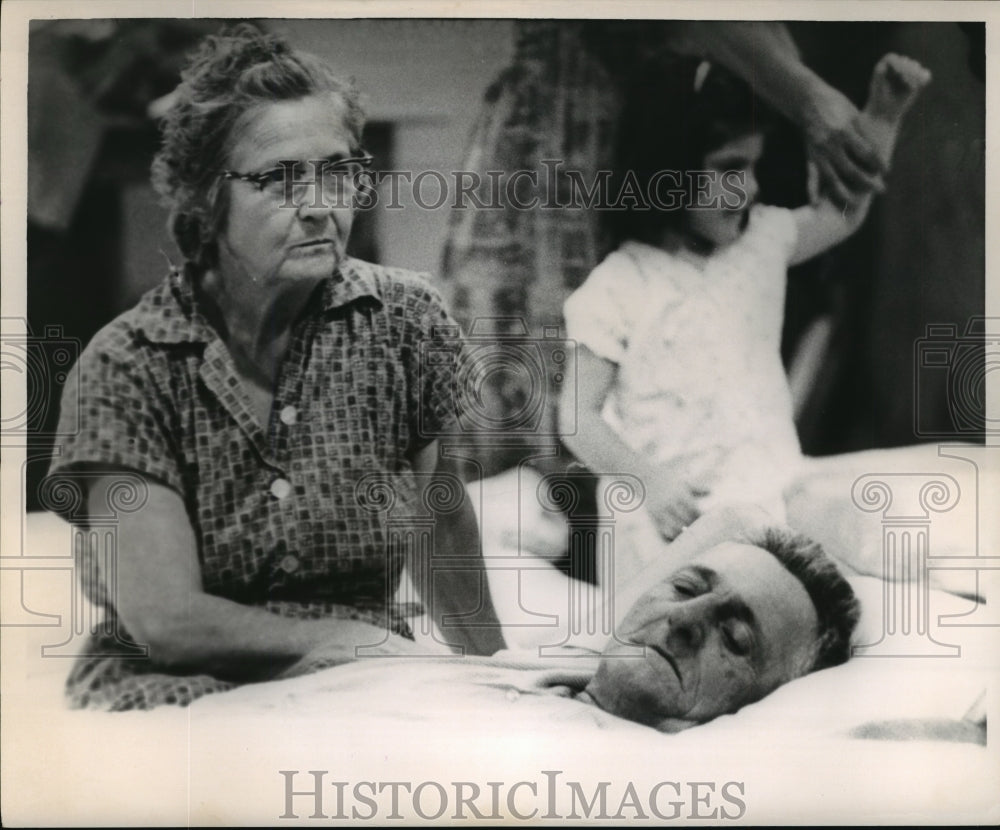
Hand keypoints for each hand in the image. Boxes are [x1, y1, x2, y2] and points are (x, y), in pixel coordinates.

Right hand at [644, 463, 712, 542]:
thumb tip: (712, 492)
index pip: (694, 511)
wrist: (646, 477)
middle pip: (686, 520)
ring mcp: (661, 511)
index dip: (701, 519)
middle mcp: (671, 503)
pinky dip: (672, 535)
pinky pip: (664, 530)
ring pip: (676, 528)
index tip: (706, 523)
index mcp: (680, 494)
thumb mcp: (683, 482)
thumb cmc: (668, 480)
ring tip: (689, 536)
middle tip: (701, 533)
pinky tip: (677, 536)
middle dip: (694, 527)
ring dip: (683, 533)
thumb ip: (698, 488)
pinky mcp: (654, 516)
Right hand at [803, 84, 885, 204]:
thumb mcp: (853, 114)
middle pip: (851, 170)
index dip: (877, 164)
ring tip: (854, 204)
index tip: (886, 172)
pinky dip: (812, 191)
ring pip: (832, 178)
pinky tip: (816, 204)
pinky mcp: (810, 157)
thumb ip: (862, 133)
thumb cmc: (835, 104)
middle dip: (867, 182)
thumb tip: (874, 152)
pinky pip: (811, 177)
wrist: (808, 101)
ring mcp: (819, 153)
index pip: (866, 153)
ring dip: (843, 193)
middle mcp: (831, 146)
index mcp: (845, 133)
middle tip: (880, 190)